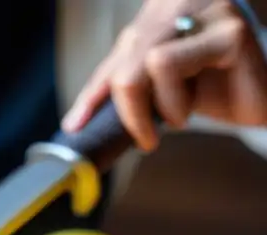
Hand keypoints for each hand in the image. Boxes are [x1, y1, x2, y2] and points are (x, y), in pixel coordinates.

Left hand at [63, 0, 266, 150]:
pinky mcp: (231, 32)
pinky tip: (193, 106)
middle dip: (125, 106)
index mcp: (162, 13)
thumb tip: (72, 125)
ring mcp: (210, 12)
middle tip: (142, 136)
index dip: (93, 94)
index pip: (116, 55)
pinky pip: (174, 65)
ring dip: (159, 103)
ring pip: (148, 60)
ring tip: (180, 114)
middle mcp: (183, 4)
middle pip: (127, 56)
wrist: (264, 97)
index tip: (75, 126)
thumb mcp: (159, 91)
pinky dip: (177, 99)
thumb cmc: (215, 88)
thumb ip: (121, 94)